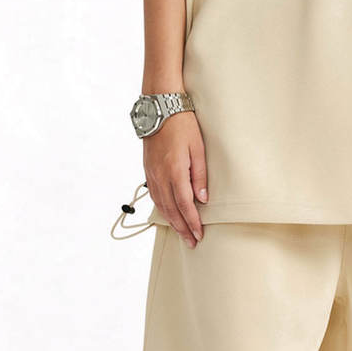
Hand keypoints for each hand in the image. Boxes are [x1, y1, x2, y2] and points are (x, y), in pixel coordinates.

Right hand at [142, 111, 207, 247]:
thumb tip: (203, 199)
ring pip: (161, 205)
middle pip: (172, 210)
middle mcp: (161, 176)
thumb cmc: (182, 125)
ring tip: (181, 233)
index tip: (199, 235)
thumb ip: (200, 175)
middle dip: (182, 228)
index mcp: (175, 171)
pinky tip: (167, 214)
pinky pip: (154, 196)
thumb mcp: (197, 148)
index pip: (185, 205)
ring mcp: (152, 174)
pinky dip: (161, 209)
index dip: (192, 223)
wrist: (160, 108)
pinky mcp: (148, 170)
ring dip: (172, 221)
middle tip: (192, 242)